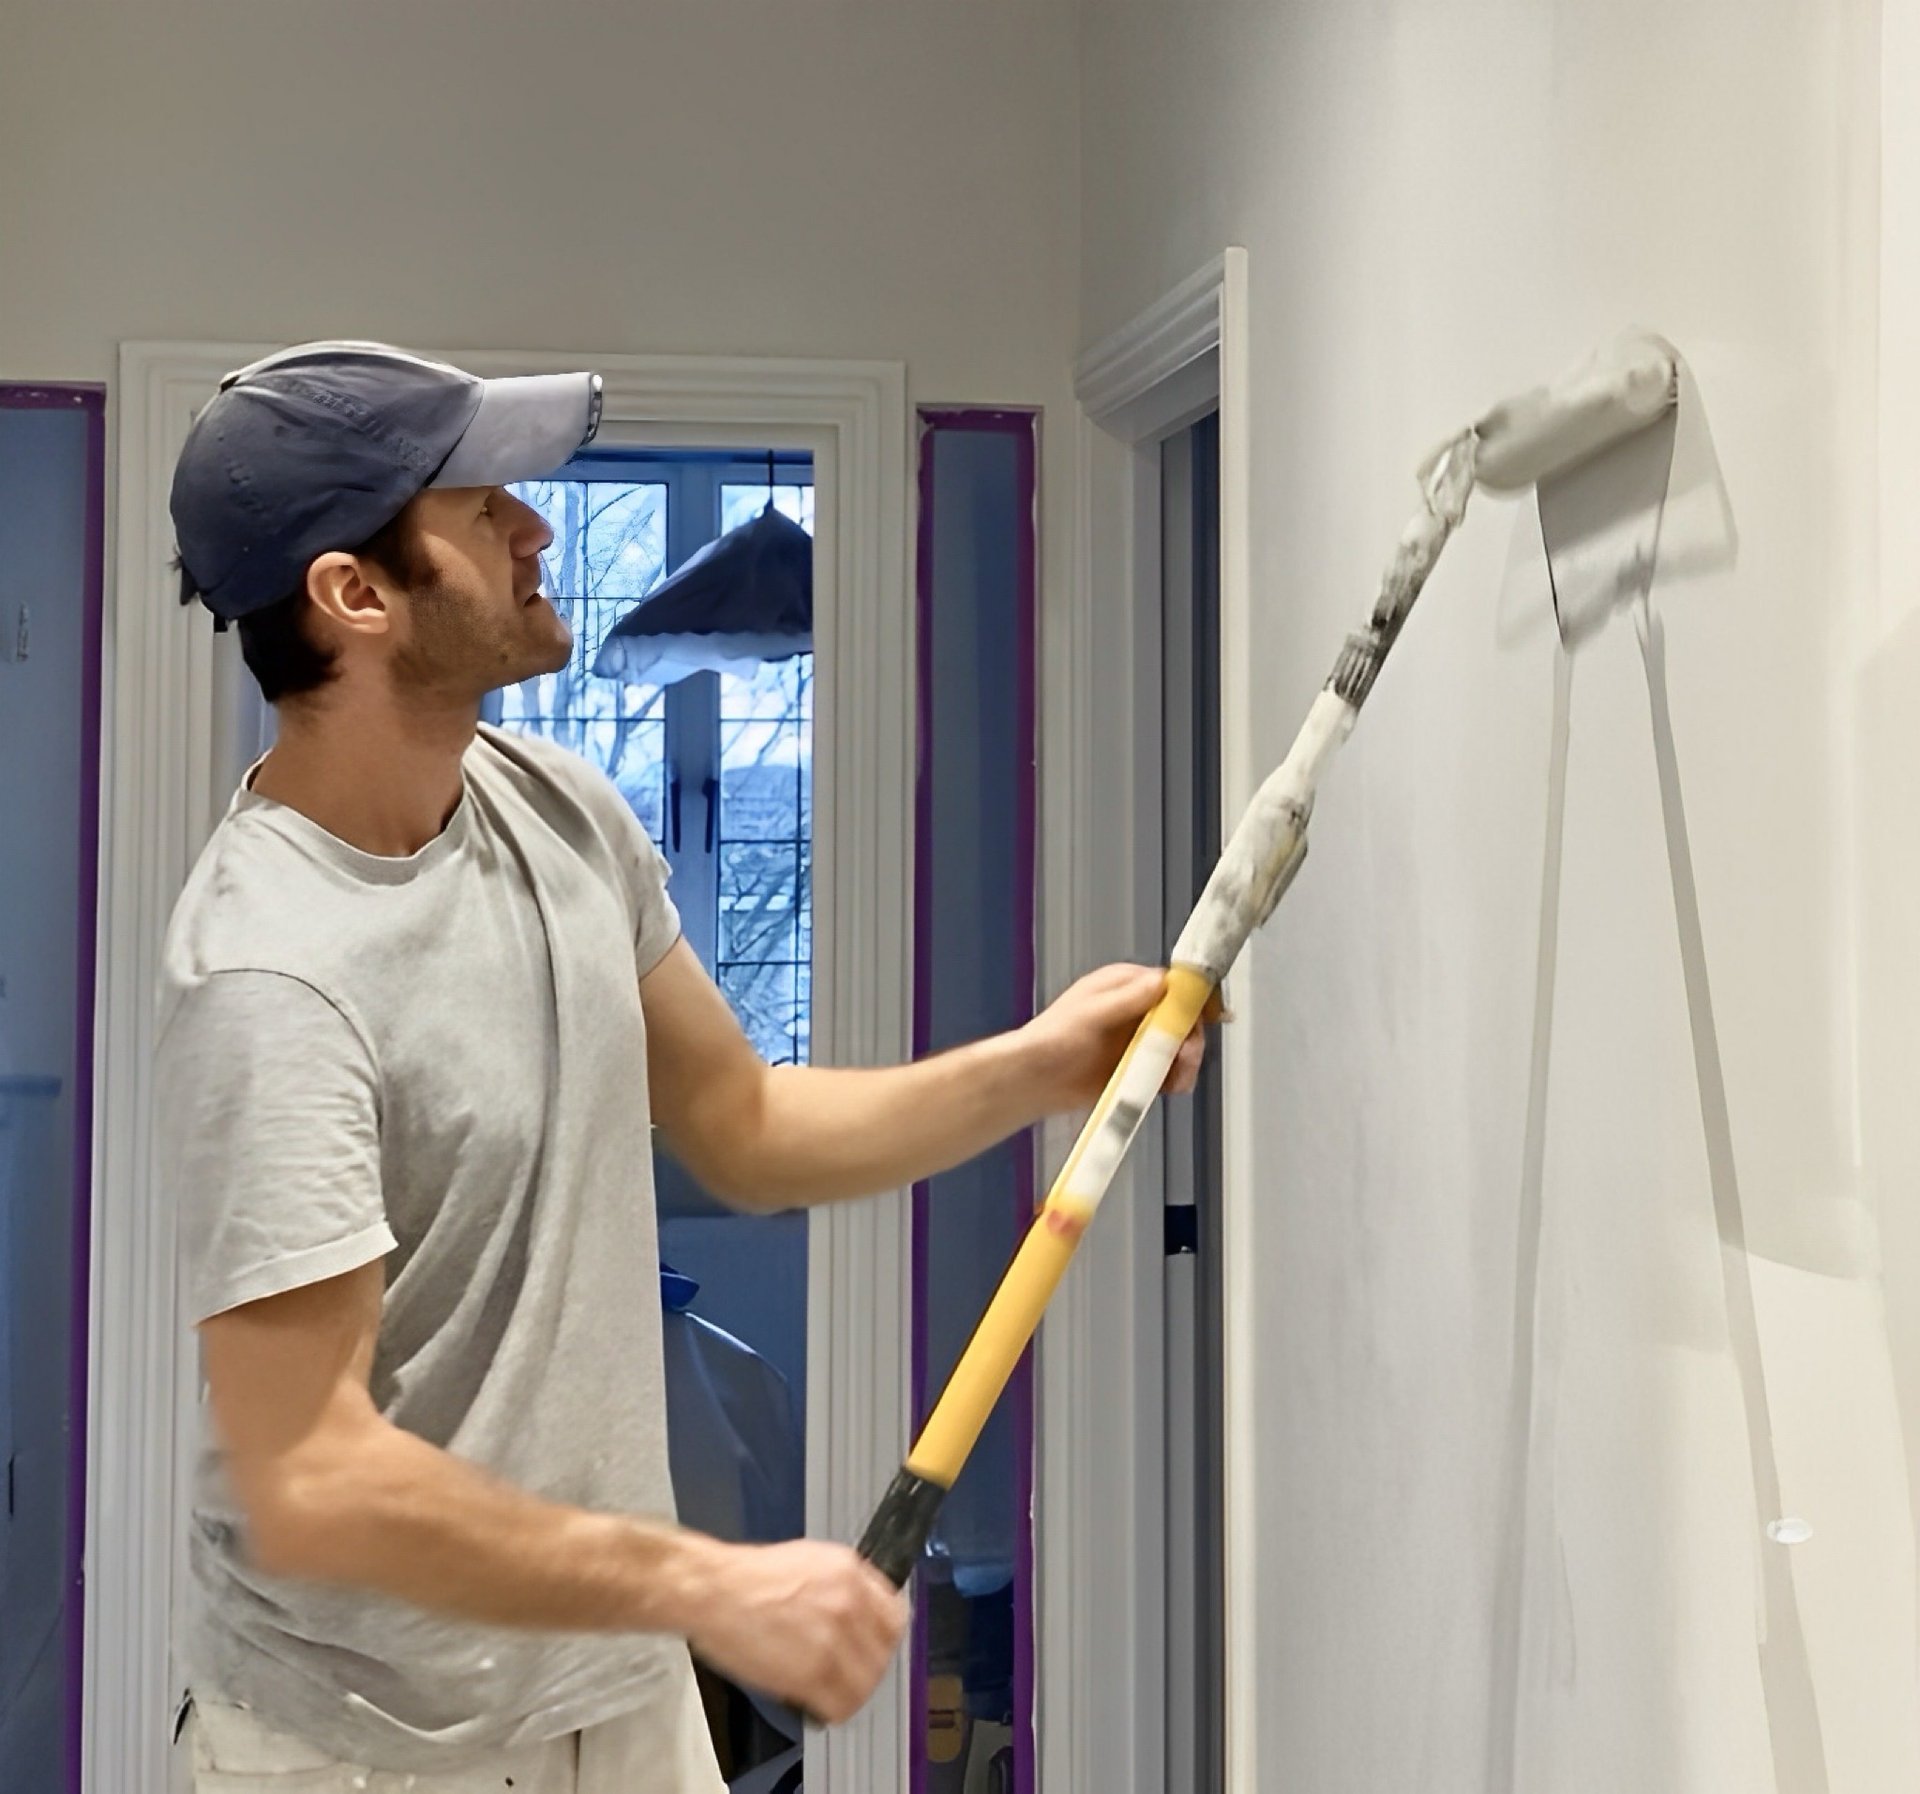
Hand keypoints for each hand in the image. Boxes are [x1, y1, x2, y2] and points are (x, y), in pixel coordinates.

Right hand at [681, 1538, 907, 1725]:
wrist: (713, 1590)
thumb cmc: (748, 1578)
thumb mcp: (810, 1560)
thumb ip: (842, 1586)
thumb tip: (859, 1610)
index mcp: (850, 1573)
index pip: (894, 1616)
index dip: (883, 1638)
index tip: (874, 1648)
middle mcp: (849, 1603)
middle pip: (884, 1652)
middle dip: (868, 1667)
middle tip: (849, 1675)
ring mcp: (833, 1638)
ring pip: (866, 1682)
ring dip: (852, 1692)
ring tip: (832, 1692)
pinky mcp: (812, 1671)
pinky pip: (842, 1704)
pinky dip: (833, 1710)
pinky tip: (818, 1704)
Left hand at [1017, 963, 1224, 1112]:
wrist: (1035, 1081)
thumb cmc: (1053, 1040)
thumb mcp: (1092, 1014)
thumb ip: (1128, 1000)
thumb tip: (1164, 982)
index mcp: (1126, 985)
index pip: (1174, 983)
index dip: (1196, 998)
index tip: (1212, 1014)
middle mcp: (1138, 1008)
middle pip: (1184, 1018)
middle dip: (1191, 1038)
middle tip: (1185, 1056)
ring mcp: (1139, 1038)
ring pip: (1181, 1046)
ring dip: (1186, 1062)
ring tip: (1176, 1078)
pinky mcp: (1138, 1066)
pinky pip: (1169, 1070)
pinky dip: (1174, 1079)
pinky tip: (1168, 1087)